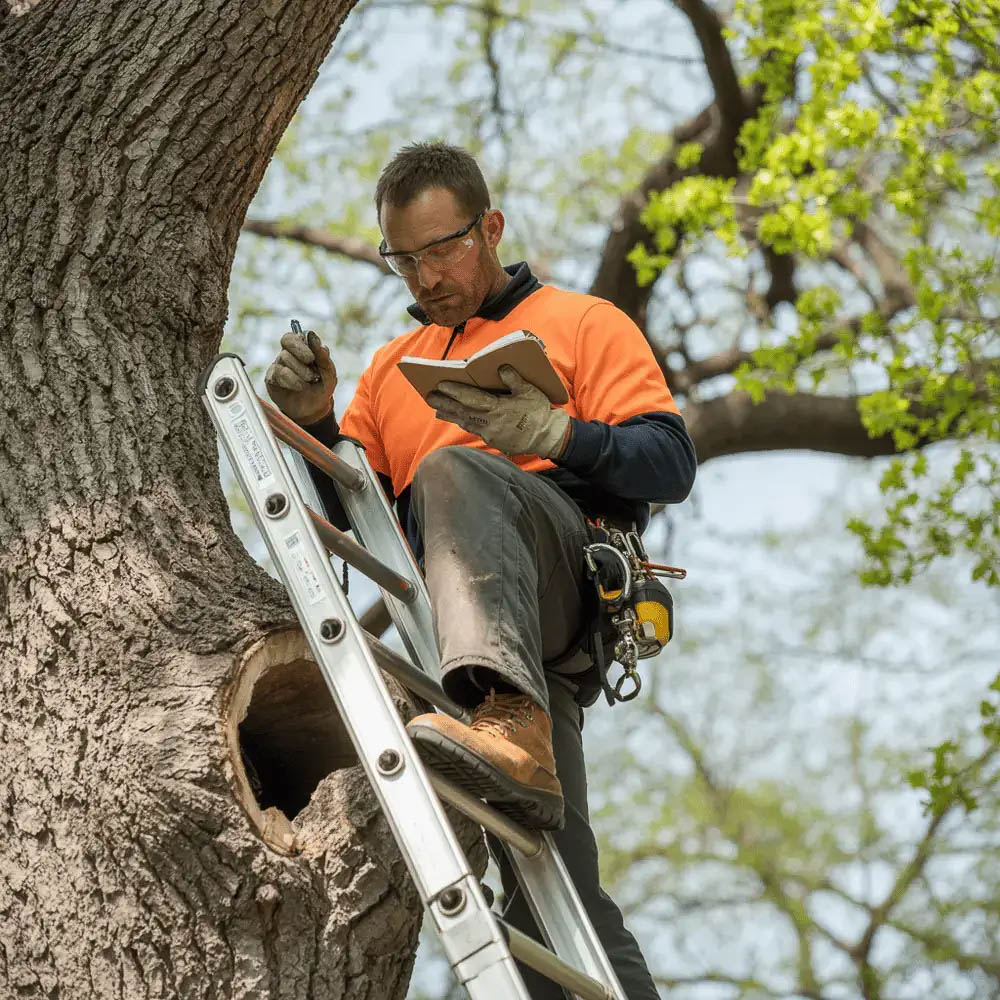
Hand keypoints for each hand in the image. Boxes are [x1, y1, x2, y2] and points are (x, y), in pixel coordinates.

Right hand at [264, 329, 336, 424]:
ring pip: (284, 359)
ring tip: (309, 382)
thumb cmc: (322, 387)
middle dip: (300, 354)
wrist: (314, 409)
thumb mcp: (329, 372)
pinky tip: (299, 387)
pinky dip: (292, 381)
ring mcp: (278, 365)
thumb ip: (322, 354)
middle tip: (311, 369)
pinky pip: (278, 374)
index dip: (300, 344)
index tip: (311, 358)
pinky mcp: (271, 379)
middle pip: (287, 343)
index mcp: (302, 348)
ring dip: (300, 372)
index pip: (293, 336)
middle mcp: (288, 354)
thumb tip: (311, 335)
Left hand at [429, 366, 570, 458]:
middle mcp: (490, 422)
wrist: (546, 437)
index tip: (440, 384)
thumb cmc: (538, 412)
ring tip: (436, 407)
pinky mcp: (492, 441)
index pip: (471, 398)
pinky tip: (456, 418)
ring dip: (450, 414)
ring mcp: (490, 433)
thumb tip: (501, 368)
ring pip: (465, 422)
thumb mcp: (530, 391)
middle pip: (462, 412)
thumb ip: (514, 379)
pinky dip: (463, 422)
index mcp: (499, 408)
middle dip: (444, 403)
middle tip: (429, 396)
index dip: (454, 391)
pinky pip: (473, 429)